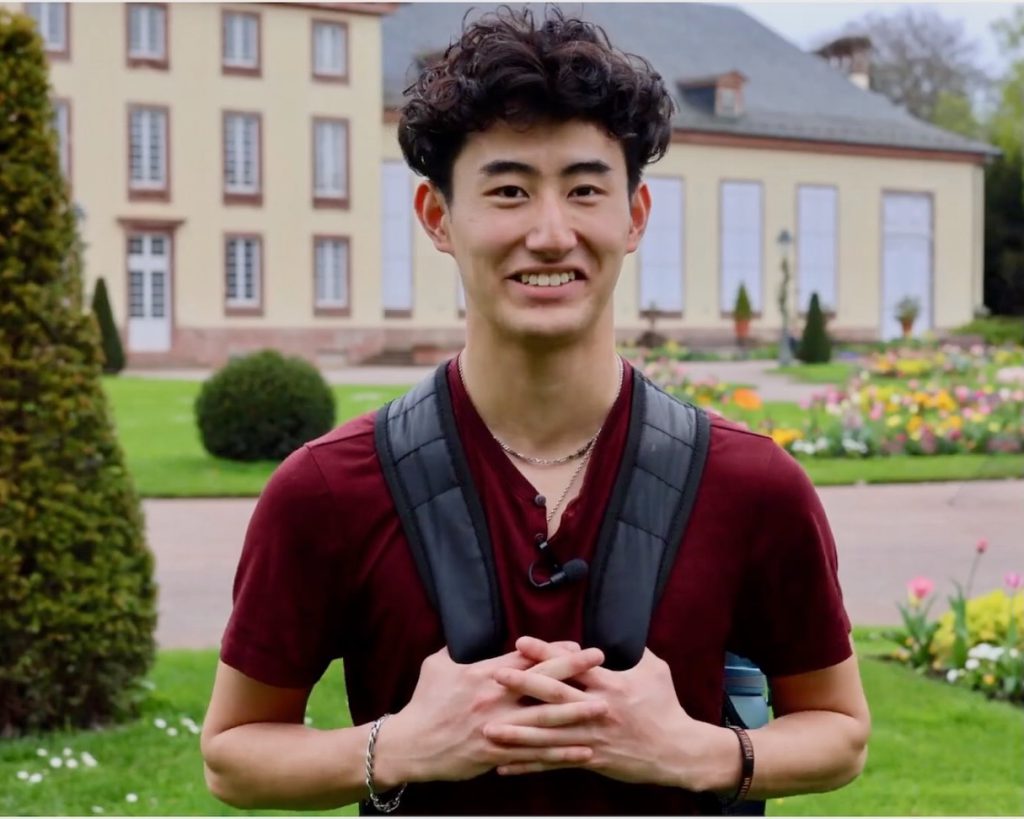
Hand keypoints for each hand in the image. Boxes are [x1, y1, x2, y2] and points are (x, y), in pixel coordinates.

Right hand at [373, 641, 608, 785]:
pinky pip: (535, 754)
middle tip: (600, 660)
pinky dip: (561, 753)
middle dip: (573, 670)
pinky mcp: (497, 753)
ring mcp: (498, 728)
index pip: (524, 658)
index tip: (577, 645)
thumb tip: (472, 635)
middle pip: (541, 682)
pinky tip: (583, 750)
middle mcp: (494, 699)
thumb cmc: (424, 702)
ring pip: (544, 719)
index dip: (552, 651)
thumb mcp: (438, 665)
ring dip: (576, 712)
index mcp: (482, 674)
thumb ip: (460, 650)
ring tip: (603, 706)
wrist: (409, 744)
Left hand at [486, 640, 715, 788]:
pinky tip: (505, 765)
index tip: (521, 643)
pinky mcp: (589, 760)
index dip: (546, 653)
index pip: (573, 666)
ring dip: (517, 733)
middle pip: (555, 697)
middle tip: (496, 676)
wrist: (678, 752)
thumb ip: (633, 651)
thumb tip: (619, 631)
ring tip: (489, 728)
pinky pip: (553, 763)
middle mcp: (597, 710)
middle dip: (523, 685)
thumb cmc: (666, 707)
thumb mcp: (655, 670)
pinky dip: (529, 765)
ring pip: (548, 735)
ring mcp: (591, 738)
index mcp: (611, 685)